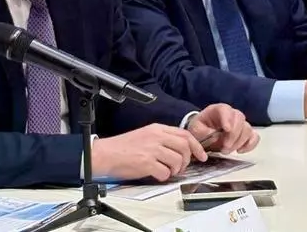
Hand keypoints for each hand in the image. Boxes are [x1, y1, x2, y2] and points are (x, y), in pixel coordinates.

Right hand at [92, 124, 206, 181]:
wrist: (105, 154)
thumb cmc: (122, 147)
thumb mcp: (145, 135)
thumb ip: (162, 139)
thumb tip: (180, 150)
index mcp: (157, 129)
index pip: (185, 134)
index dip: (197, 146)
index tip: (201, 155)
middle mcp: (156, 137)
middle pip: (185, 147)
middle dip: (187, 160)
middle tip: (181, 167)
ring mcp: (152, 150)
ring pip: (178, 160)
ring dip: (176, 170)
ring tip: (167, 172)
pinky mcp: (146, 163)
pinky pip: (165, 172)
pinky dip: (164, 177)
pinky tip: (156, 175)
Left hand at [188, 104, 258, 153]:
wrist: (203, 135)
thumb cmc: (199, 130)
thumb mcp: (196, 130)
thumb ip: (204, 132)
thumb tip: (216, 137)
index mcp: (217, 110)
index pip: (225, 109)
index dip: (227, 118)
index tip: (226, 129)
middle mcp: (231, 114)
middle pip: (239, 118)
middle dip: (233, 135)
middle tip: (224, 148)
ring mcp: (240, 124)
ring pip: (247, 128)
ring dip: (239, 142)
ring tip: (226, 151)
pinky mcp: (245, 134)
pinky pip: (254, 136)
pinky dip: (250, 144)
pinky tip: (240, 151)